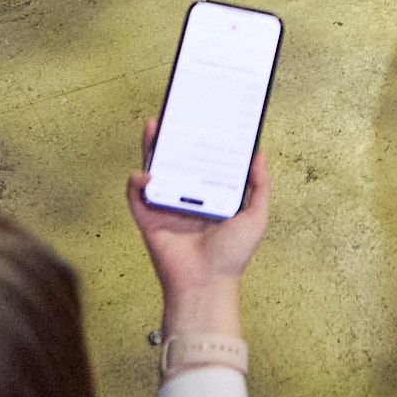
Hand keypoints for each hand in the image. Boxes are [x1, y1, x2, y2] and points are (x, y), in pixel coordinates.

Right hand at [128, 117, 269, 342]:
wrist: (207, 285)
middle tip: (176, 111)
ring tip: (155, 126)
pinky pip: (136, 195)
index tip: (205, 115)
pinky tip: (147, 174)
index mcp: (209, 194)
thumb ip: (259, 186)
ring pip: (155, 169)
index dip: (203, 138)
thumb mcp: (255, 217)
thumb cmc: (232, 256)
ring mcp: (165, 206)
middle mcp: (186, 196)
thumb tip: (259, 153)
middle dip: (175, 135)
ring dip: (152, 148)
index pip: (203, 159)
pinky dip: (137, 181)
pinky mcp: (147, 218)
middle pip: (177, 158)